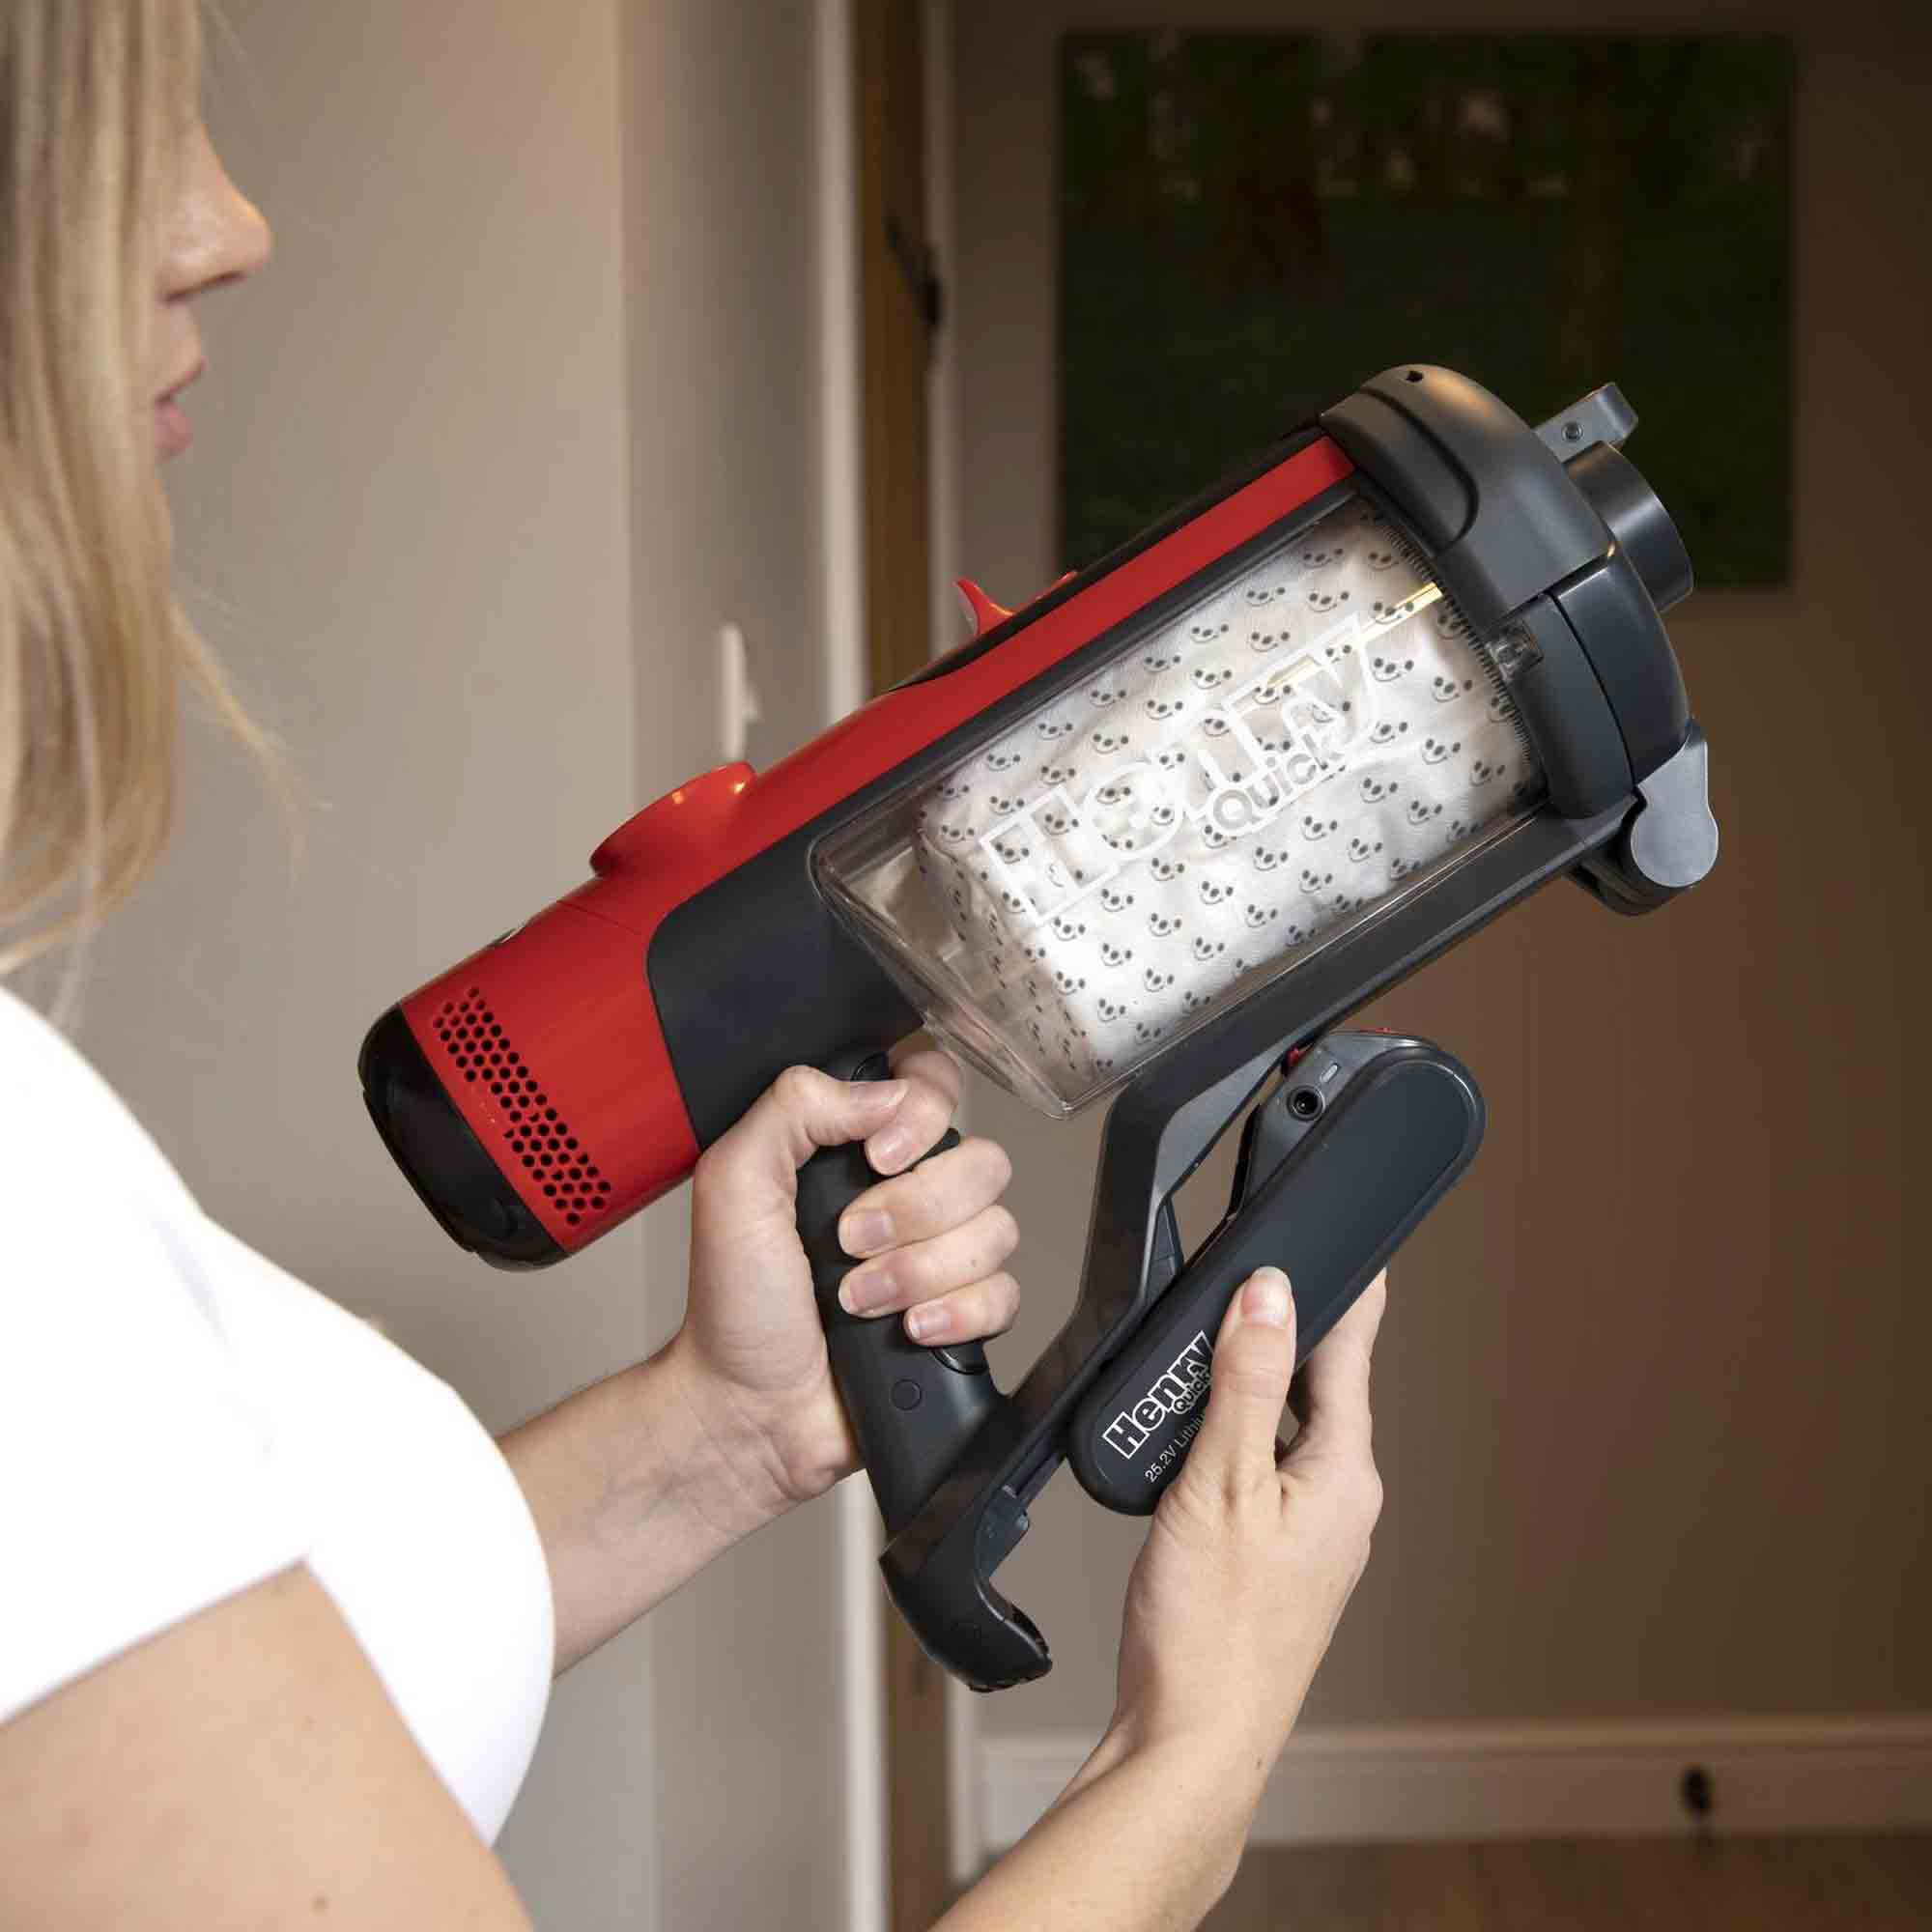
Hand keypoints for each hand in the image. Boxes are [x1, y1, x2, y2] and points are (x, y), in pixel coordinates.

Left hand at [671, 1043, 1019, 1513]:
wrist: (751, 1408)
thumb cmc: (734, 1303)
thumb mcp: (734, 1182)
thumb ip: (795, 1108)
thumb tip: (887, 1094)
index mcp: (857, 1148)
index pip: (936, 1087)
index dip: (925, 1115)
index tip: (877, 1157)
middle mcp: (909, 1193)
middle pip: (981, 1162)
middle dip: (914, 1211)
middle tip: (849, 1243)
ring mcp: (940, 1254)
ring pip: (998, 1230)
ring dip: (922, 1271)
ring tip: (862, 1300)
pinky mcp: (963, 1314)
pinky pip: (1006, 1294)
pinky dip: (956, 1314)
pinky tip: (908, 1329)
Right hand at [1111, 1267, 1386, 1791]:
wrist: (1192, 1737)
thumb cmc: (1211, 1629)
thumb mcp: (1220, 1483)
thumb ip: (1245, 1384)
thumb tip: (1268, 1297)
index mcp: (1345, 1474)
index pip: (1348, 1353)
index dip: (1338, 1292)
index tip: (1352, 1243)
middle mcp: (1344, 1501)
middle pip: (1319, 1387)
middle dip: (1283, 1335)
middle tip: (1246, 1285)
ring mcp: (1315, 1535)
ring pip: (1290, 1430)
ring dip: (1255, 1388)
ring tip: (1210, 1355)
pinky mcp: (1282, 1560)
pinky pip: (1269, 1471)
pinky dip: (1238, 1438)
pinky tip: (1198, 1441)